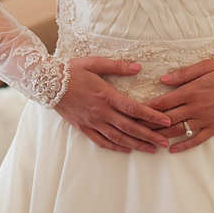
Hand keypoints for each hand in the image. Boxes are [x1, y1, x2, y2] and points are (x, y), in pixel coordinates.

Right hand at [54, 56, 173, 153]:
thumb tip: (138, 67)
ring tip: (151, 150)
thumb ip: (117, 66)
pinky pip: (101, 141)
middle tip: (165, 142)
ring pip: (118, 137)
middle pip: (130, 127)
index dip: (152, 116)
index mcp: (106, 95)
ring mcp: (92, 122)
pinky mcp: (83, 128)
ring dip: (136, 144)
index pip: (134, 109)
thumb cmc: (72, 70)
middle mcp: (101, 111)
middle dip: (149, 135)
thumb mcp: (94, 63)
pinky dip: (115, 147)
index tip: (166, 121)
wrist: (47, 82)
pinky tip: (127, 149)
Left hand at [143, 58, 213, 152]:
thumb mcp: (205, 65)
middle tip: (133, 128)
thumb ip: (183, 73)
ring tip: (147, 140)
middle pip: (167, 118)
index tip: (134, 112)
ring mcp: (206, 119)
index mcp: (191, 90)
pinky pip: (197, 140)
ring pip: (179, 130)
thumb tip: (162, 80)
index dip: (147, 108)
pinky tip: (172, 150)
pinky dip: (184, 146)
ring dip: (162, 136)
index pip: (163, 102)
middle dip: (149, 124)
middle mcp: (196, 107)